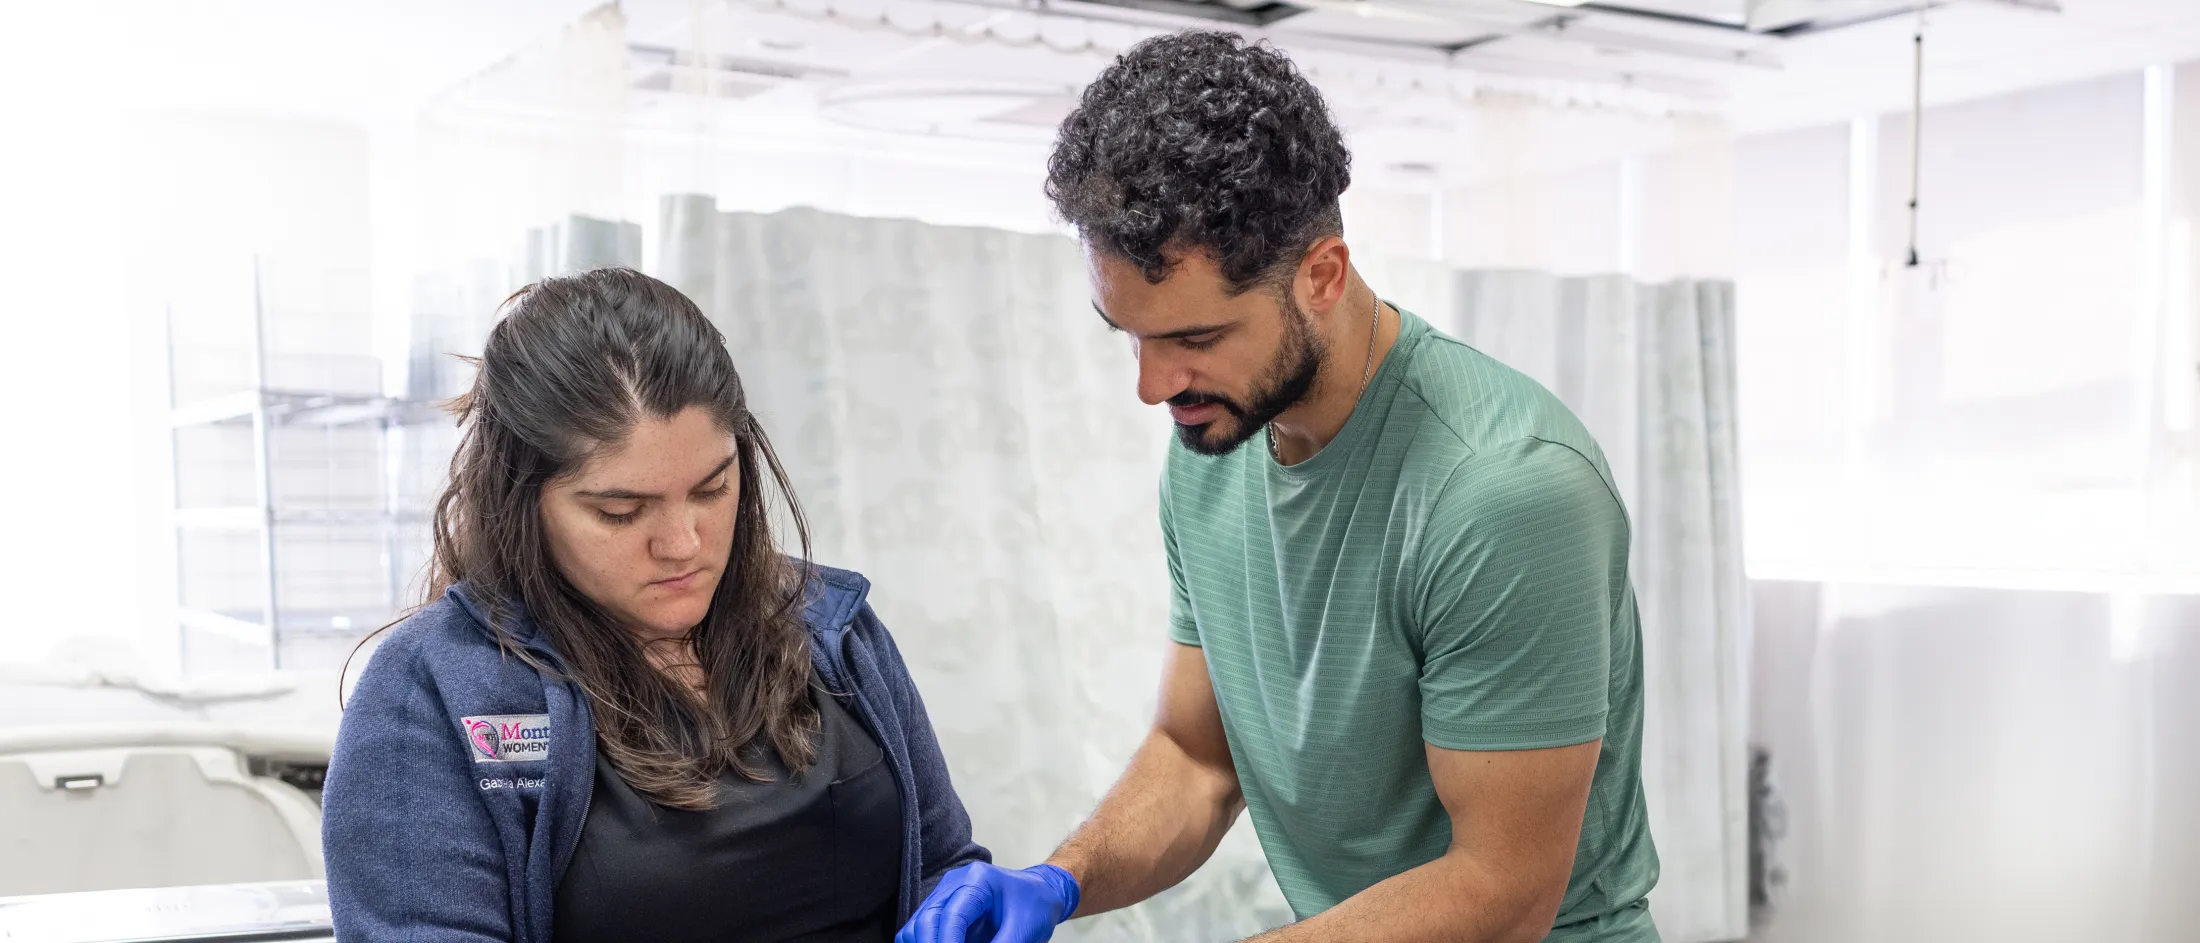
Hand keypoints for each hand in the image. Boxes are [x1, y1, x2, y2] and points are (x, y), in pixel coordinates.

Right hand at [896, 862, 1081, 942]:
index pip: (951, 916)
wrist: (1041, 894)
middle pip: (925, 920)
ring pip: (915, 927)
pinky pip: (919, 932)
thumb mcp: (1025, 930)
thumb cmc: (1036, 906)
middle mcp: (954, 883)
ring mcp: (944, 896)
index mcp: (977, 880)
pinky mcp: (941, 910)